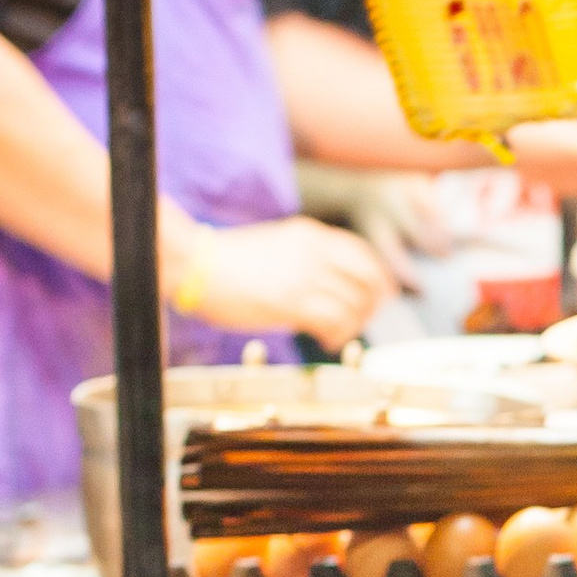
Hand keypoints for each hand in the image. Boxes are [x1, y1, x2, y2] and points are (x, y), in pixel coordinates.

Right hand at [171, 216, 407, 349]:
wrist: (197, 265)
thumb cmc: (229, 260)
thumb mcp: (278, 243)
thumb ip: (306, 256)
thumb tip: (329, 282)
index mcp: (311, 235)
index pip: (363, 254)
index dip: (377, 277)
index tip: (379, 294)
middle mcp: (315, 252)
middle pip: (370, 280)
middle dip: (374, 303)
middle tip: (365, 318)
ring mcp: (306, 277)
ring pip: (356, 304)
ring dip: (354, 325)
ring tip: (338, 334)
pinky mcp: (294, 303)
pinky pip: (336, 323)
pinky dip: (338, 336)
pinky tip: (326, 341)